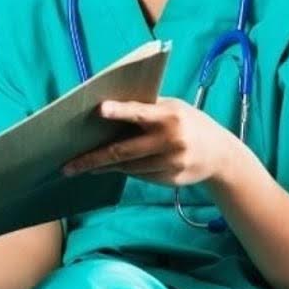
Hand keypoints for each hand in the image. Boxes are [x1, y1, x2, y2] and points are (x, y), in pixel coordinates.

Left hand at [63, 99, 243, 186]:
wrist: (221, 155)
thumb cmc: (188, 123)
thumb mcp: (173, 108)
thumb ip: (146, 109)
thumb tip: (106, 110)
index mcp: (170, 117)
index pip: (140, 113)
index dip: (120, 111)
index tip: (99, 110)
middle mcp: (171, 142)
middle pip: (124, 152)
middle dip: (92, 159)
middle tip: (67, 165)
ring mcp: (171, 164)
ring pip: (128, 167)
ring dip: (102, 167)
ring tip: (79, 166)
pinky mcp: (170, 179)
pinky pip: (139, 175)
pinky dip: (122, 170)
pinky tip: (106, 168)